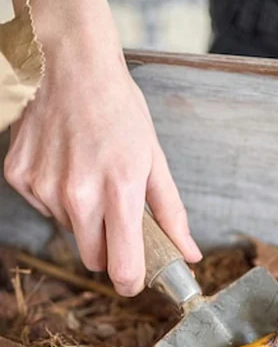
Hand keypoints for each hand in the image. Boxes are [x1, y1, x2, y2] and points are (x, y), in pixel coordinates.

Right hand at [4, 46, 201, 296]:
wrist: (70, 65)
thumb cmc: (118, 110)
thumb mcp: (154, 160)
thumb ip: (171, 214)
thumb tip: (190, 254)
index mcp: (119, 192)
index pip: (122, 268)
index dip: (130, 281)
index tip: (134, 280)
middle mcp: (77, 196)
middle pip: (93, 258)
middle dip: (108, 247)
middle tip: (115, 214)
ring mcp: (43, 187)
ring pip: (68, 230)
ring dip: (82, 215)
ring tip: (89, 173)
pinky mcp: (19, 177)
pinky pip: (43, 207)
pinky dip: (56, 195)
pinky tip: (64, 163)